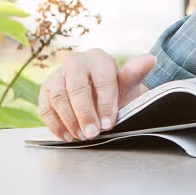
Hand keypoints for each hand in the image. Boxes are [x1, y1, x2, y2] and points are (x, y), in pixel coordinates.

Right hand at [38, 51, 155, 140]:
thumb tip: (150, 59)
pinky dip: (55, 124)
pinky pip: (45, 106)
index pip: (102, 79)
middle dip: (84, 113)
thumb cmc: (114, 90)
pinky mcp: (45, 89)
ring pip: (58, 96)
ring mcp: (58, 75)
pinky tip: (67, 135)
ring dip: (69, 119)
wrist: (98, 97)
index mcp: (98, 58)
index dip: (105, 103)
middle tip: (92, 133)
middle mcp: (75, 62)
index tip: (108, 124)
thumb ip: (135, 73)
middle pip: (76, 87)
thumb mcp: (127, 84)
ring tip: (81, 136)